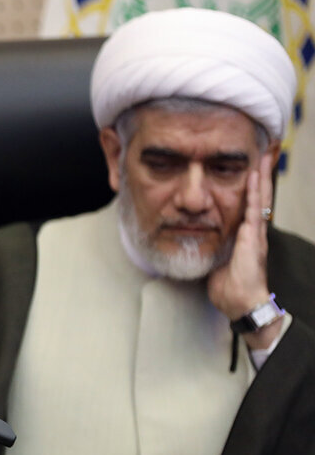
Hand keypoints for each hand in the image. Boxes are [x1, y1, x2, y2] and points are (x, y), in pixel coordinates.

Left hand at [207, 151, 278, 349]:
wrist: (240, 302)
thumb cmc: (228, 286)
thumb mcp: (215, 259)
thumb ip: (208, 245)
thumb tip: (191, 237)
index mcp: (244, 235)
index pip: (248, 204)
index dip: (249, 186)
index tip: (249, 167)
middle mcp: (252, 230)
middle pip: (257, 196)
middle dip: (259, 174)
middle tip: (263, 152)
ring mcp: (254, 233)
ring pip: (259, 198)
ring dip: (261, 176)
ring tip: (263, 155)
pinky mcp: (252, 238)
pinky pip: (253, 210)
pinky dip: (254, 192)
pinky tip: (255, 177)